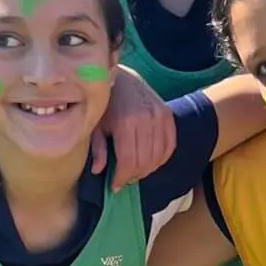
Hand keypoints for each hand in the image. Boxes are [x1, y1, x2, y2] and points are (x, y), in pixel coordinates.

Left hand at [93, 65, 175, 188]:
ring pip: (158, 156)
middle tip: (124, 180)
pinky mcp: (168, 116)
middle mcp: (146, 119)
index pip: (129, 161)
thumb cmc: (105, 105)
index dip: (122, 178)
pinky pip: (169, 146)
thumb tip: (98, 171)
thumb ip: (97, 149)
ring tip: (134, 172)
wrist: (122, 79)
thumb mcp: (95, 125)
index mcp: (126, 122)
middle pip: (145, 162)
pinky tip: (149, 162)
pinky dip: (161, 159)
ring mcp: (160, 117)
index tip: (115, 186)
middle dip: (133, 176)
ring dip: (147, 170)